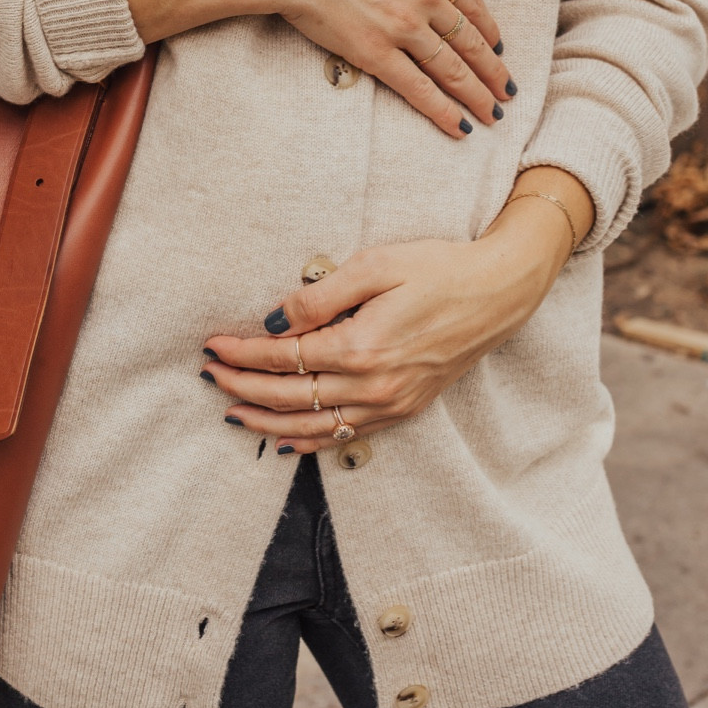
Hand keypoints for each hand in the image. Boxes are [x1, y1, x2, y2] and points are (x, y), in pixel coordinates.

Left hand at [203, 187, 581, 452]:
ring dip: (266, 421)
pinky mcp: (404, 410)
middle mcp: (373, 386)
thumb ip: (320, 296)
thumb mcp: (376, 265)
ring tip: (231, 413)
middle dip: (242, 388)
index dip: (242, 354)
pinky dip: (310, 441)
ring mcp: (390, 404)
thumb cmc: (438, 269)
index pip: (283, 358)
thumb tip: (273, 320)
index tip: (213, 346)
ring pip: (313, 426)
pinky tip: (284, 439)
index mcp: (361, 347)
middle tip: (210, 376)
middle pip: (290, 397)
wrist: (498, 292)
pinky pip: (346, 436)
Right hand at [257, 0, 512, 137]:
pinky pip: (418, 88)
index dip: (487, 29)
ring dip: (476, 95)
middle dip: (492, 70)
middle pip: (470, 42)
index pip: (470, 3)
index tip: (496, 47)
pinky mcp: (377, 53)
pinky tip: (459, 126)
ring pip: (452, 70)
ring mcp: (404, 27)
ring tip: (492, 114)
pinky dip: (442, 110)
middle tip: (506, 90)